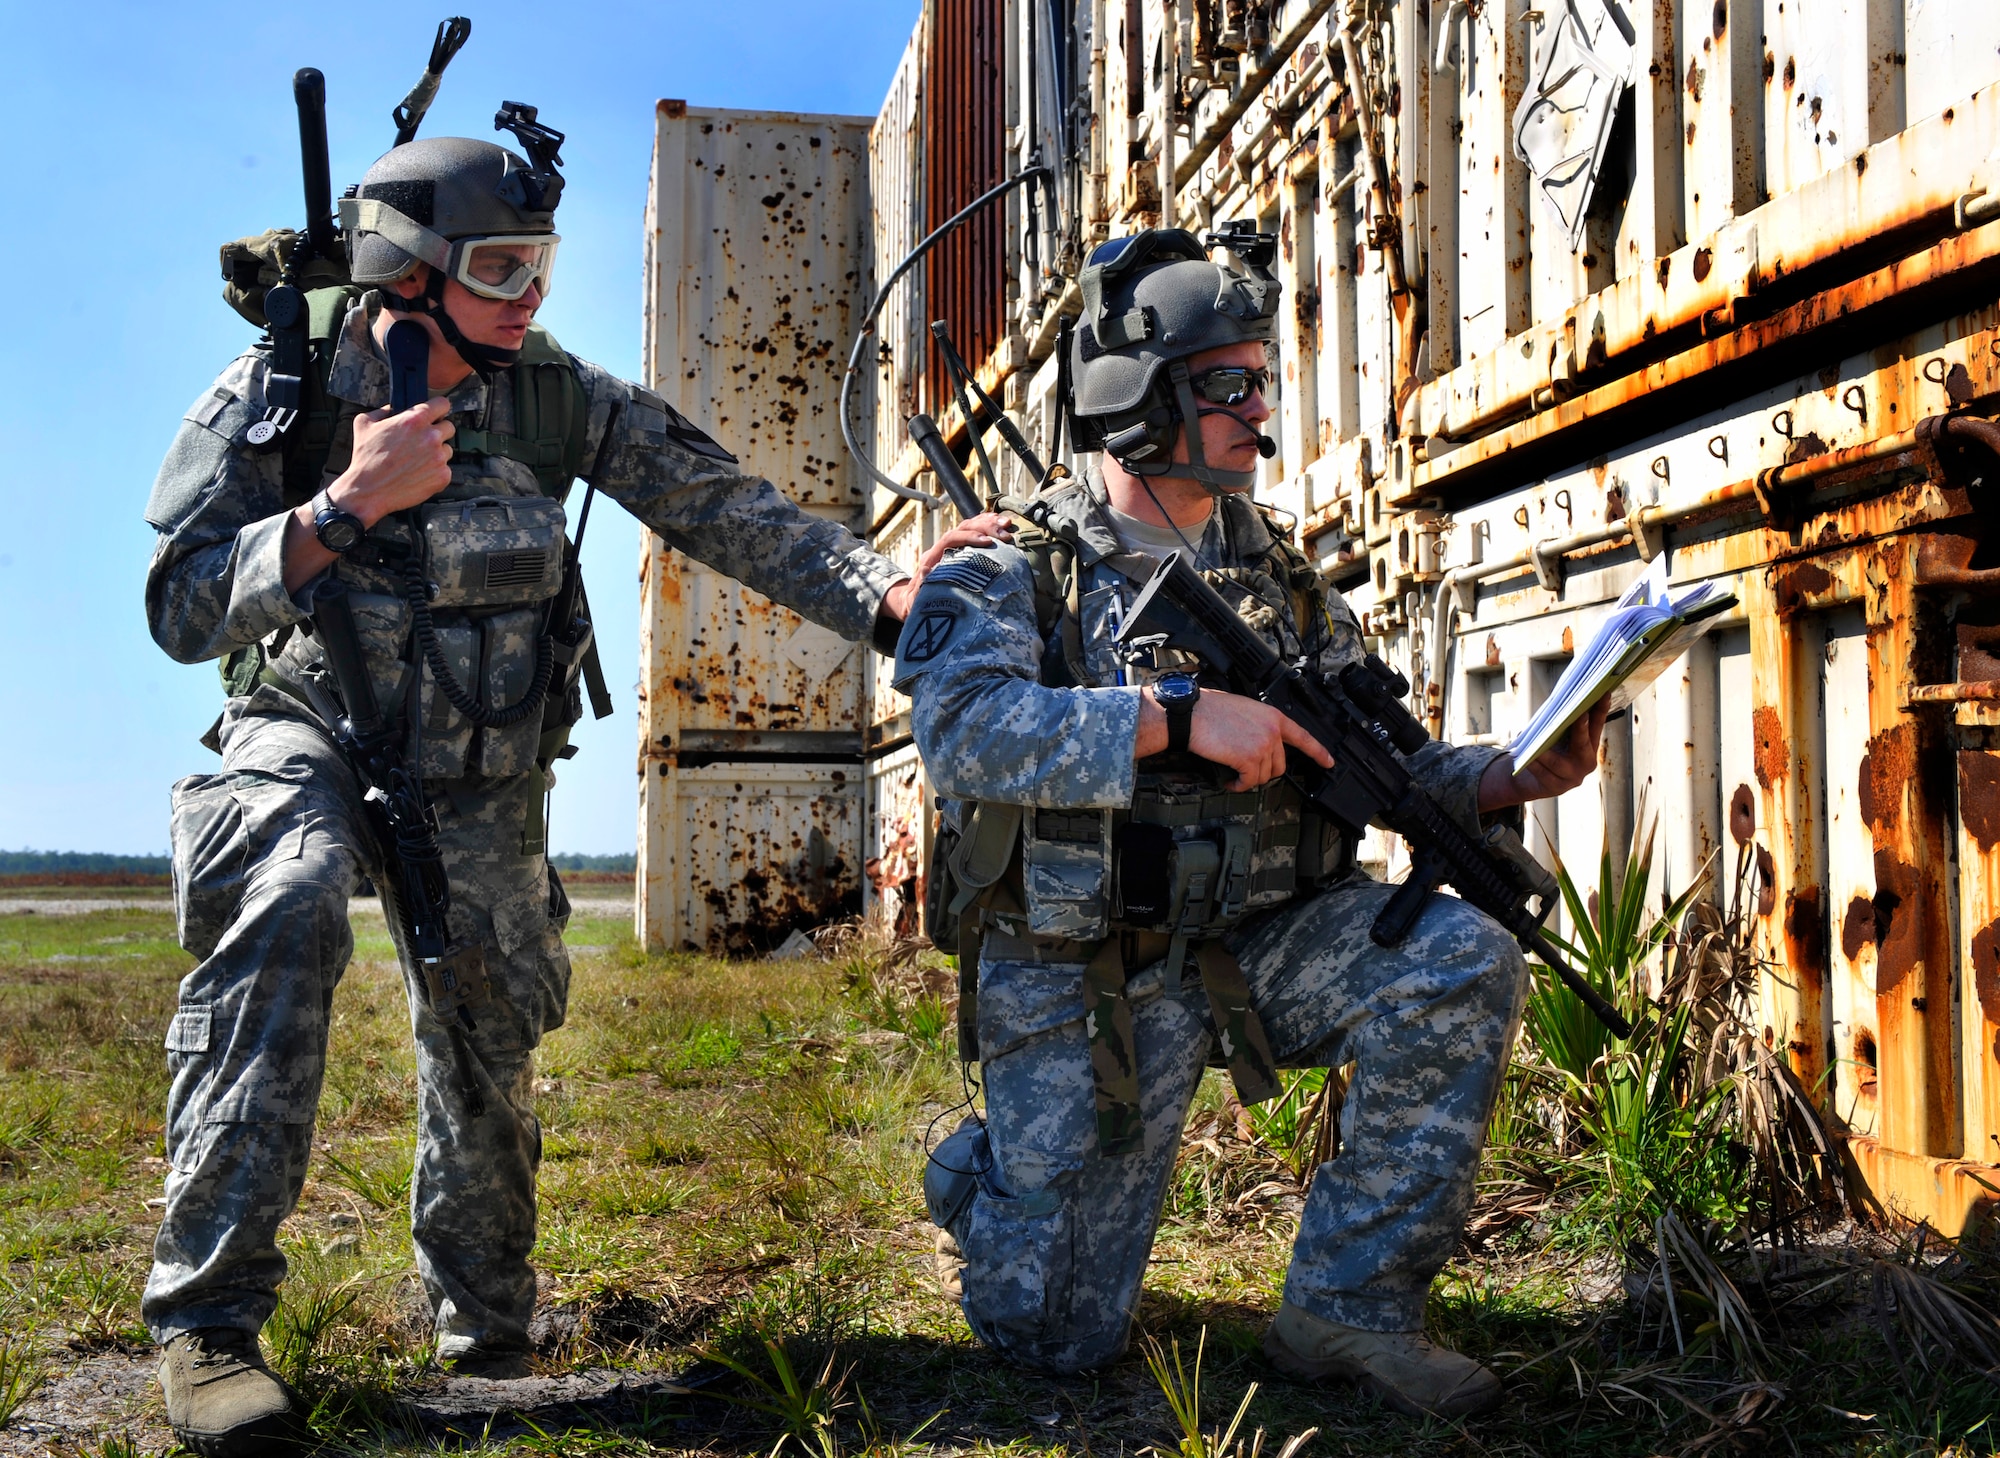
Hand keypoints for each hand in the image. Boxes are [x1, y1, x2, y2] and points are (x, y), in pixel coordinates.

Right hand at [330, 396, 457, 527]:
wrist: (368, 490)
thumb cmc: (365, 459)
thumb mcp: (364, 424)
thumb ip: (382, 411)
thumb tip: (392, 408)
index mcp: (414, 420)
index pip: (442, 404)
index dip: (439, 409)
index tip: (437, 414)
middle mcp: (431, 437)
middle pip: (449, 427)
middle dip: (438, 432)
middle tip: (423, 442)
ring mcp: (438, 457)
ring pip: (447, 449)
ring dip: (436, 453)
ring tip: (416, 461)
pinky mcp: (443, 476)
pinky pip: (445, 469)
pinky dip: (435, 472)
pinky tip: (418, 474)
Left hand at [881, 511, 1015, 619]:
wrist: (914, 600)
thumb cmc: (918, 603)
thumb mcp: (916, 598)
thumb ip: (920, 585)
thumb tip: (925, 569)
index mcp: (933, 557)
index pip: (951, 538)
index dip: (969, 537)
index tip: (987, 542)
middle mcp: (942, 547)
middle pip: (963, 527)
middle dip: (985, 527)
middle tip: (1005, 533)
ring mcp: (951, 547)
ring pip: (970, 526)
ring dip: (989, 523)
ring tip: (1007, 524)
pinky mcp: (960, 550)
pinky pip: (974, 532)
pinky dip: (988, 525)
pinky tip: (1001, 523)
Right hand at [1136, 685, 1333, 790]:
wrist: (1191, 714)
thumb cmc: (1210, 711)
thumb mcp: (1245, 710)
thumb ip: (1261, 725)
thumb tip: (1264, 745)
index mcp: (1273, 717)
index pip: (1303, 737)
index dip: (1318, 752)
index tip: (1329, 762)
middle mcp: (1272, 731)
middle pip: (1280, 765)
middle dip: (1263, 771)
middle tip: (1245, 768)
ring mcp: (1262, 745)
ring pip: (1264, 776)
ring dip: (1248, 778)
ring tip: (1233, 771)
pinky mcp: (1249, 759)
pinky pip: (1249, 782)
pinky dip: (1238, 785)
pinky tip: (1230, 779)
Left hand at [1476, 701, 1607, 811]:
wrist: (1533, 780)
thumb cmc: (1547, 750)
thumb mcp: (1557, 736)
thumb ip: (1562, 723)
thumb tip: (1562, 699)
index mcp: (1590, 746)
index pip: (1597, 724)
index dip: (1601, 709)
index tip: (1604, 693)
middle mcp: (1586, 762)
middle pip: (1583, 744)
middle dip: (1581, 728)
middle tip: (1579, 714)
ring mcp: (1572, 777)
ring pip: (1558, 762)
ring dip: (1546, 750)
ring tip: (1537, 739)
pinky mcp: (1556, 787)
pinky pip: (1542, 774)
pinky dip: (1533, 764)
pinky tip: (1525, 757)